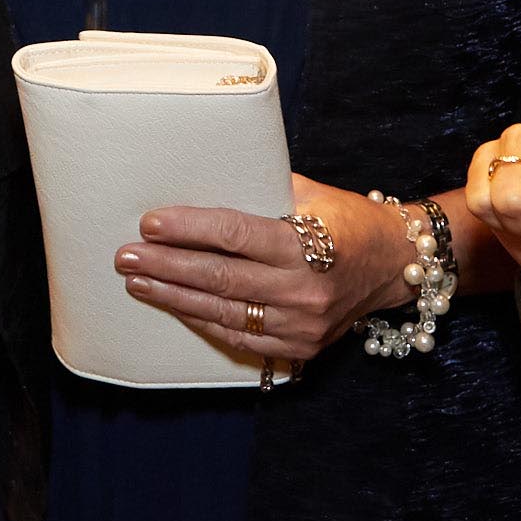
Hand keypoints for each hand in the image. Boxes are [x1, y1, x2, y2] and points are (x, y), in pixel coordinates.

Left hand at [115, 176, 414, 364]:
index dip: (189, 229)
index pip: (235, 235)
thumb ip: (259, 187)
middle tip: (125, 257)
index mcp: (309, 244)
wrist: (395, 263)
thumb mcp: (309, 193)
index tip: (150, 224)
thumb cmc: (345, 218)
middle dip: (167, 267)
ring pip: (224, 312)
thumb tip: (198, 174)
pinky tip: (175, 306)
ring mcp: (302, 324)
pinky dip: (203, 322)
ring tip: (137, 282)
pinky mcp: (300, 347)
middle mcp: (305, 289)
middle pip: (220, 277)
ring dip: (174, 297)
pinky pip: (240, 338)